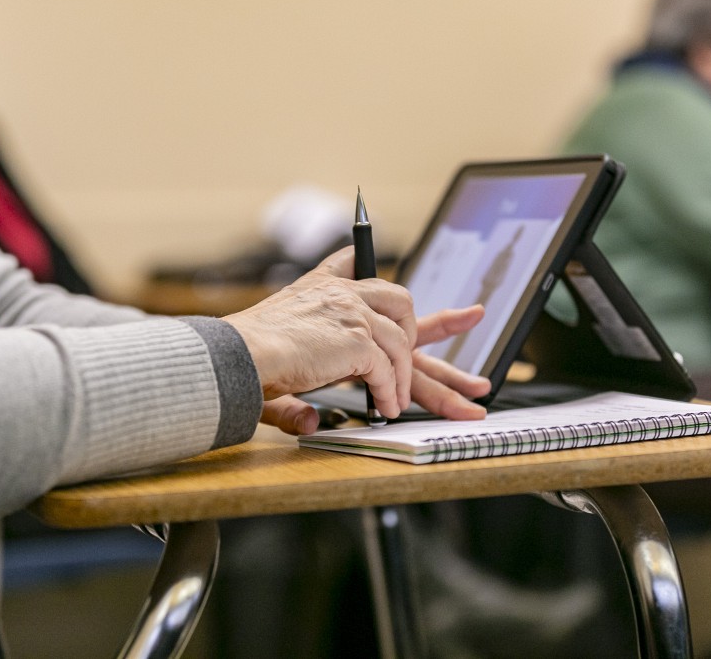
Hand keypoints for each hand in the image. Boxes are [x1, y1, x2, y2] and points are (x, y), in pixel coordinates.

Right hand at [258, 305, 491, 434]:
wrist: (236, 357)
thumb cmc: (247, 363)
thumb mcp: (279, 374)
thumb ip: (300, 401)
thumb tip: (313, 424)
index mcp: (326, 293)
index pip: (372, 286)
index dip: (393, 286)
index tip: (416, 285)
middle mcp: (342, 294)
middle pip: (403, 306)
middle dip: (443, 318)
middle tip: (473, 316)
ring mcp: (352, 311)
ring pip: (401, 342)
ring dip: (406, 377)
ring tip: (403, 404)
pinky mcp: (357, 336)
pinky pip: (388, 368)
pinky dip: (390, 392)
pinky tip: (386, 408)